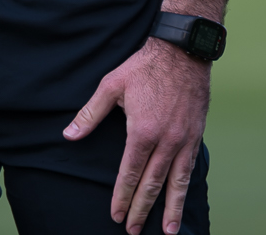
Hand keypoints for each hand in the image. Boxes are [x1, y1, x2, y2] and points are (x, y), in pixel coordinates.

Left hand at [64, 37, 209, 234]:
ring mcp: (184, 139)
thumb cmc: (143, 66)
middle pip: (151, 184)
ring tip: (168, 232)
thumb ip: (90, 114)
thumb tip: (69, 135)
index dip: (122, 197)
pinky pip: (190, 168)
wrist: (182, 50)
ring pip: (176, 182)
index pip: (129, 173)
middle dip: (141, 209)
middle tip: (133, 231)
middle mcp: (166, 140)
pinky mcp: (196, 135)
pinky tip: (181, 200)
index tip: (116, 215)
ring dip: (170, 209)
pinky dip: (185, 188)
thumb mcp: (111, 85)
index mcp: (142, 131)